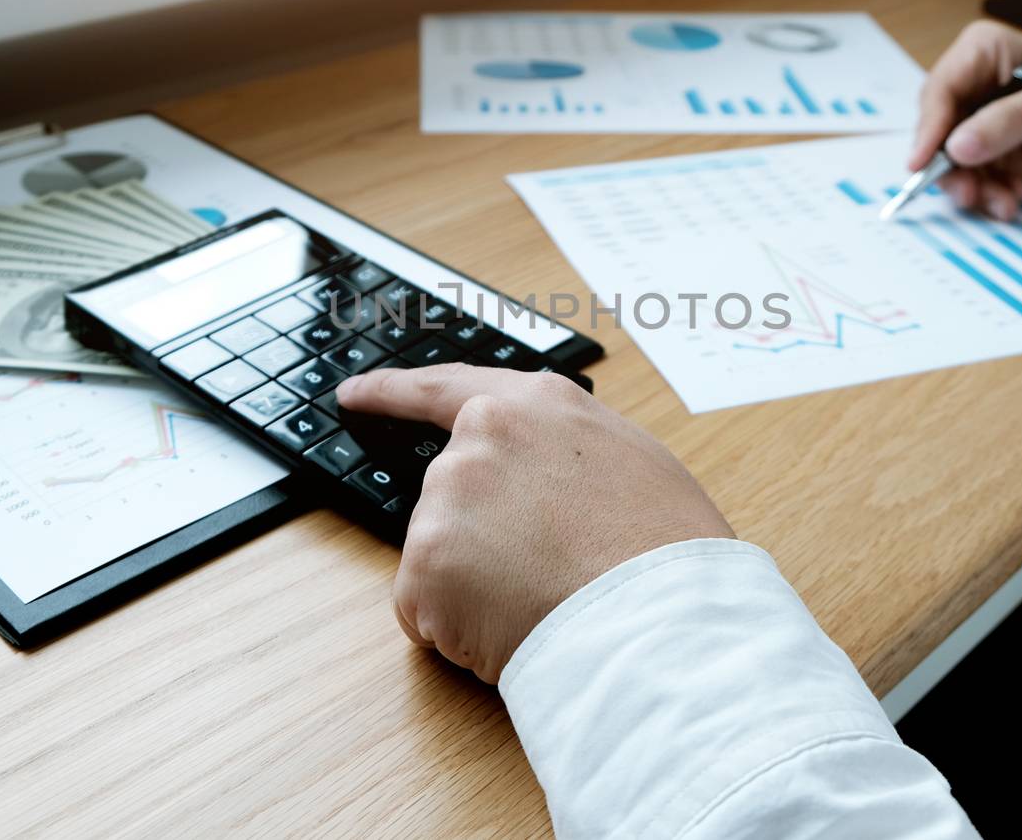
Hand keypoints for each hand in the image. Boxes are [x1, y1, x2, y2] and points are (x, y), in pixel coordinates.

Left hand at [335, 363, 733, 682]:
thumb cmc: (667, 551)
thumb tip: (547, 480)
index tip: (354, 393)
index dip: (391, 393)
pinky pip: (428, 611)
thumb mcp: (632, 463)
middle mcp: (480, 438)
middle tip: (543, 573)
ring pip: (441, 559)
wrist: (663, 617)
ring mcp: (447, 497)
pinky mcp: (425, 561)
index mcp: (534, 406)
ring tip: (544, 599)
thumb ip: (568, 453)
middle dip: (479, 541)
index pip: (443, 388)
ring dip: (475, 587)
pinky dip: (458, 631)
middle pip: (451, 498)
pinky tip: (512, 627)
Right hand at [910, 20, 1021, 219]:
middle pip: (937, 129)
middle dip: (950, 166)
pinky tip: (1011, 198)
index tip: (921, 163)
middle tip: (967, 192)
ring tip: (1001, 201)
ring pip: (949, 160)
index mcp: (984, 52)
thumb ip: (1010, 121)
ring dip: (971, 186)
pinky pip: (970, 177)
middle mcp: (973, 84)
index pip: (941, 90)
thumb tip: (958, 146)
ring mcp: (978, 121)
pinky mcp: (987, 151)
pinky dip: (986, 193)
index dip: (928, 128)